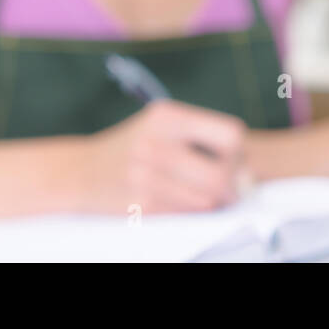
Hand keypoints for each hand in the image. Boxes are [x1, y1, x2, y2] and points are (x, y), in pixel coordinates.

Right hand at [78, 100, 247, 213]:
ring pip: (207, 198)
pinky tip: (184, 201)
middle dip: (234, 184)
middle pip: (222, 173)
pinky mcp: (140, 204)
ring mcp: (146, 176)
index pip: (229, 135)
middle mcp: (155, 142)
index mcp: (167, 115)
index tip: (232, 160)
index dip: (238, 152)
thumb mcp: (161, 125)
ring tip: (207, 194)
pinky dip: (193, 210)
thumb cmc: (132, 147)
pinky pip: (186, 213)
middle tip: (231, 188)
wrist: (80, 172)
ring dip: (215, 201)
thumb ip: (203, 138)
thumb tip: (248, 174)